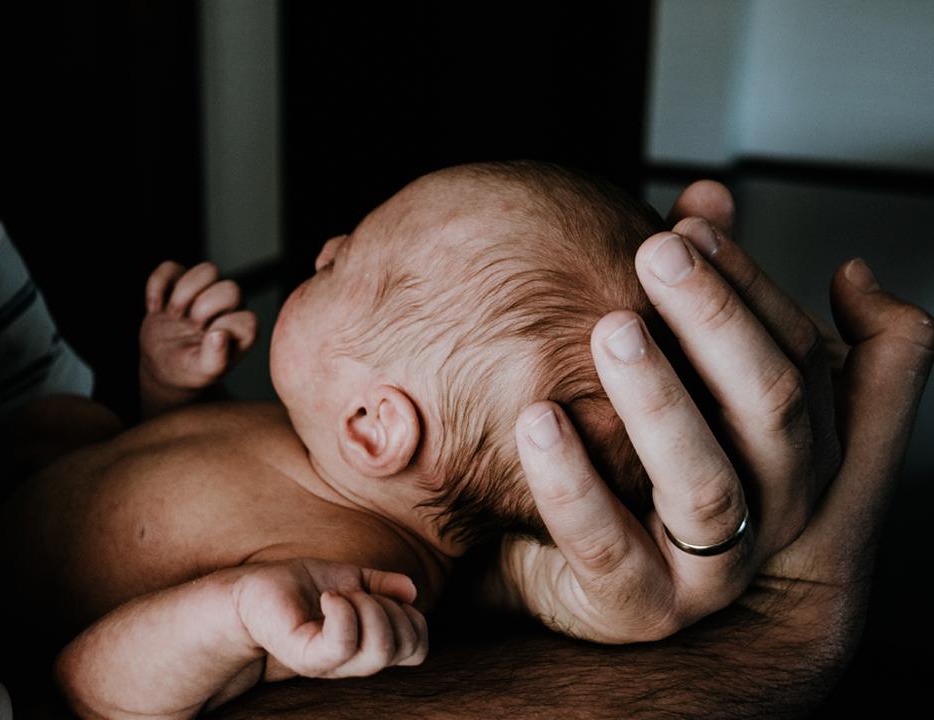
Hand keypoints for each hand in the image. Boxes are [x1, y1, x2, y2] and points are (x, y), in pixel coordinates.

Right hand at [140, 261, 257, 415]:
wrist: (162, 363)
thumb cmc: (189, 368)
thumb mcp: (203, 372)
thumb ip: (216, 359)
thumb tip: (219, 335)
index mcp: (240, 329)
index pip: (247, 319)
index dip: (224, 328)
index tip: (206, 341)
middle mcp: (229, 306)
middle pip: (230, 289)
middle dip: (205, 309)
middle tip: (190, 327)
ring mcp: (203, 290)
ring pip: (208, 270)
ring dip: (185, 293)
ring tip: (174, 315)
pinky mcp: (178, 282)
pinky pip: (169, 267)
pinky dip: (157, 287)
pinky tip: (155, 309)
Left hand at [233, 559, 427, 679]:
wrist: (254, 590)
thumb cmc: (300, 586)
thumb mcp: (351, 578)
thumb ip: (383, 585)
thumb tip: (412, 591)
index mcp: (368, 645)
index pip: (417, 649)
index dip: (414, 619)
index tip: (384, 595)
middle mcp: (353, 661)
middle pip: (404, 647)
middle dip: (391, 607)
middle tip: (357, 592)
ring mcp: (330, 663)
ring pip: (379, 647)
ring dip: (369, 607)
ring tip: (340, 594)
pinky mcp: (307, 657)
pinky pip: (343, 643)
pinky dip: (343, 611)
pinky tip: (327, 597)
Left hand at [502, 181, 932, 642]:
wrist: (584, 575)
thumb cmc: (642, 460)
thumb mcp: (687, 374)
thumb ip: (703, 292)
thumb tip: (707, 192)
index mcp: (797, 444)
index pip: (799, 352)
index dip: (748, 282)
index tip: (686, 222)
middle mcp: (776, 506)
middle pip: (771, 405)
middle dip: (717, 319)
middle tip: (655, 252)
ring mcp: (713, 566)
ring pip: (704, 481)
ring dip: (659, 398)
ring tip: (609, 329)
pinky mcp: (641, 606)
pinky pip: (605, 543)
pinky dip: (572, 479)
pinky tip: (535, 418)